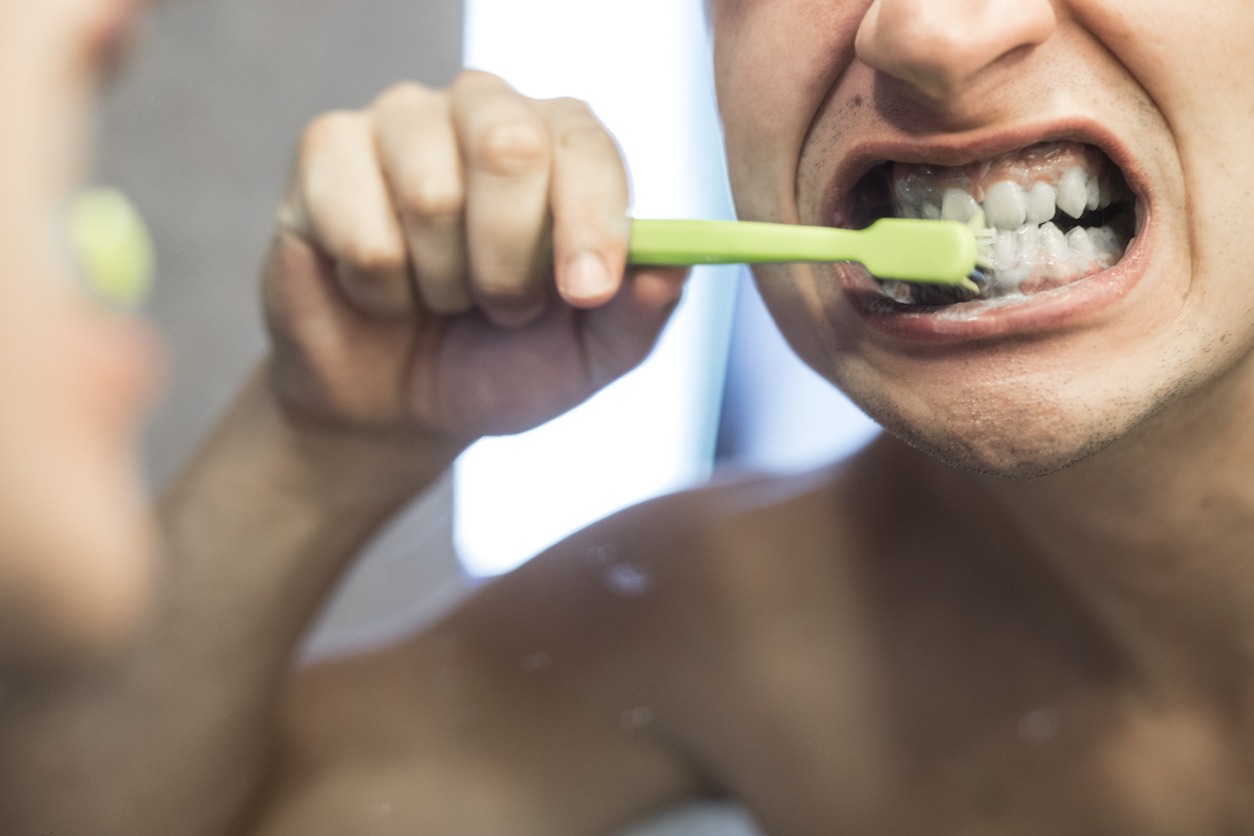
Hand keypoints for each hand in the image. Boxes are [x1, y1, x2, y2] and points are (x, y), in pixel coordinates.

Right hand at [262, 70, 686, 446]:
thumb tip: (673, 268)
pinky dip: (378, 288)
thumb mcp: (587, 357)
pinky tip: (380, 288)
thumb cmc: (502, 362)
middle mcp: (486, 111)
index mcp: (564, 144)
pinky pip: (361, 226)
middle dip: (509, 261)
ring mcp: (402, 121)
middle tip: (502, 308)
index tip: (585, 292)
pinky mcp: (326, 150)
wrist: (399, 402)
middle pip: (509, 146)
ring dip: (442, 281)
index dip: (591, 223)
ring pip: (430, 192)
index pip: (588, 148)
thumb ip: (638, 314)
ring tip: (441, 295)